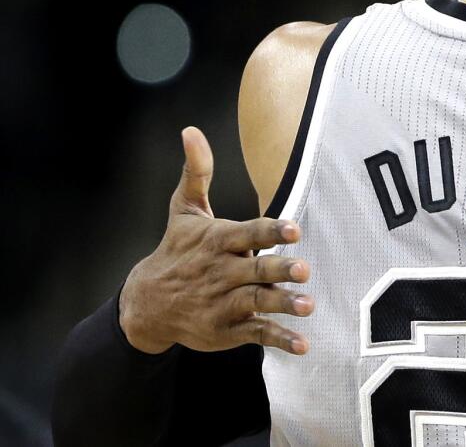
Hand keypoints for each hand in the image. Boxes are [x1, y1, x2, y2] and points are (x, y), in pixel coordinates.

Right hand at [118, 127, 313, 354]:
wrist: (147, 303)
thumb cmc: (177, 250)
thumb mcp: (184, 210)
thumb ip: (196, 171)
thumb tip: (191, 130)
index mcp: (216, 242)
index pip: (246, 233)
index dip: (269, 231)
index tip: (293, 229)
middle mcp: (220, 273)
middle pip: (254, 270)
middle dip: (278, 270)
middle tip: (304, 270)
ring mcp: (223, 303)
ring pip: (256, 303)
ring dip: (282, 305)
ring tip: (307, 306)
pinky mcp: (226, 329)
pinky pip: (256, 333)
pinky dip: (279, 340)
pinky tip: (302, 345)